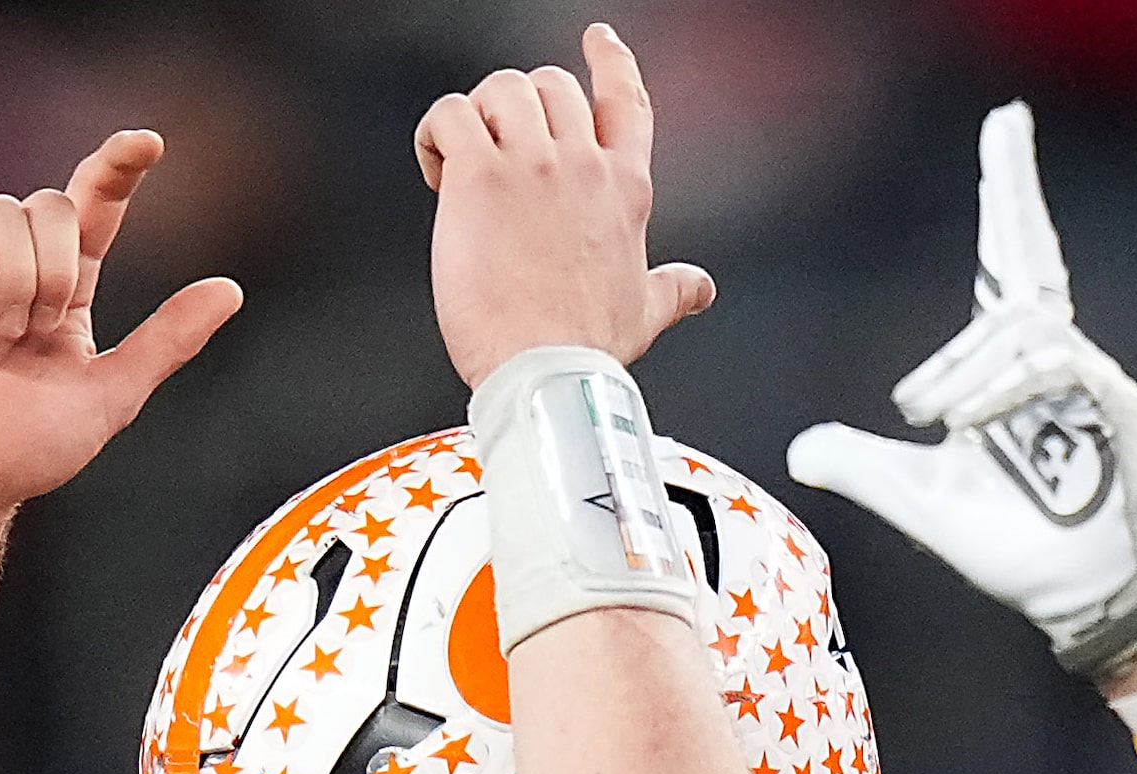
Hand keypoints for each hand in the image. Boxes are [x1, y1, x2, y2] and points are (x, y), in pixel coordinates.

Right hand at [0, 130, 242, 519]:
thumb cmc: (24, 452)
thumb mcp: (110, 395)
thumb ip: (167, 341)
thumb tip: (231, 289)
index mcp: (66, 288)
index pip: (96, 208)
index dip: (118, 168)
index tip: (149, 143)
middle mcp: (16, 267)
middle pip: (51, 204)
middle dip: (57, 265)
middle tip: (39, 329)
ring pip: (1, 211)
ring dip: (16, 275)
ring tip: (2, 333)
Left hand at [414, 23, 715, 387]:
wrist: (547, 370)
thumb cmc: (589, 348)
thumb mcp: (645, 312)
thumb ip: (673, 289)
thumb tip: (700, 288)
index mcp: (624, 189)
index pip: (625, 100)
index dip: (611, 61)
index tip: (599, 40)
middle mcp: (582, 166)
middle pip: (553, 83)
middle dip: (519, 107)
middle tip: (497, 150)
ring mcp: (532, 166)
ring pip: (504, 87)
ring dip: (477, 116)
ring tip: (462, 163)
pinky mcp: (479, 178)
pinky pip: (452, 113)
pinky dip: (436, 131)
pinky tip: (436, 169)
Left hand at [785, 103, 1136, 679]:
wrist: (1069, 596)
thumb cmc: (1010, 544)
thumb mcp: (918, 499)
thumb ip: (863, 467)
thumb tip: (802, 449)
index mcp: (1011, 367)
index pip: (1007, 264)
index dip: (1008, 197)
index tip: (1005, 127)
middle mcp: (1053, 360)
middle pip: (1030, 261)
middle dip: (1016, 191)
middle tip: (1004, 128)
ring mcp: (1088, 384)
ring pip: (1025, 330)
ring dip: (967, 365)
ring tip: (928, 414)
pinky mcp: (1114, 414)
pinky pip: (1059, 371)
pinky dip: (1004, 389)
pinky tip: (966, 418)